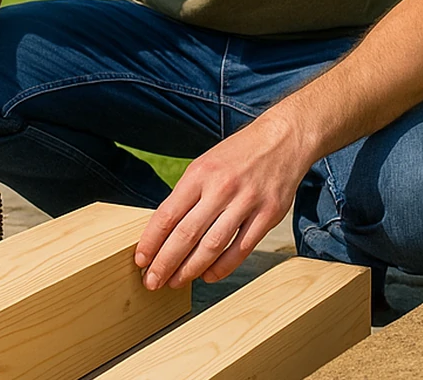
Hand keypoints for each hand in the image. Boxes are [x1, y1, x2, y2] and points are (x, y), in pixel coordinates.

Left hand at [134, 113, 311, 290]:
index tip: (140, 260)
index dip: (151, 241)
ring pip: (212, 245)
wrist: (283, 139)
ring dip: (191, 269)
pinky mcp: (268, 215)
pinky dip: (222, 267)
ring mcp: (247, 202)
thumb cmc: (238, 154)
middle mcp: (221, 188)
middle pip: (186, 234)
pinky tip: (208, 276)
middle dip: (165, 263)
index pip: (167, 214)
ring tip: (176, 282)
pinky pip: (241, 249)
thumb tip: (164, 230)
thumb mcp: (205, 163)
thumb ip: (187, 194)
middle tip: (152, 281)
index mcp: (200, 173)